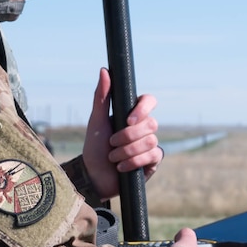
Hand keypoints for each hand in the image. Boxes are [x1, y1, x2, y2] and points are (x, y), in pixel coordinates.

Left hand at [82, 68, 161, 200]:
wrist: (94, 176)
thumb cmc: (94, 147)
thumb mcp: (96, 120)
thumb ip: (102, 96)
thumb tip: (104, 70)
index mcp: (132, 114)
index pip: (149, 101)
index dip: (143, 109)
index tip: (128, 120)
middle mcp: (144, 128)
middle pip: (151, 124)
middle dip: (128, 136)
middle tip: (112, 143)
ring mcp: (150, 144)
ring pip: (150, 141)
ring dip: (127, 151)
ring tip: (113, 158)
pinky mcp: (152, 161)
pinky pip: (152, 156)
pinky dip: (133, 162)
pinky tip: (122, 167)